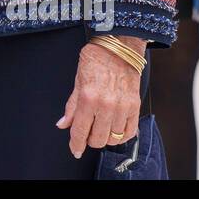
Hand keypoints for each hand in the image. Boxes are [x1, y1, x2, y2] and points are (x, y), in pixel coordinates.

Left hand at [56, 37, 144, 157]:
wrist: (118, 48)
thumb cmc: (96, 60)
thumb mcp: (77, 82)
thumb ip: (71, 106)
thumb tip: (63, 124)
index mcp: (88, 98)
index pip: (80, 131)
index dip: (76, 144)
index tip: (75, 150)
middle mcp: (106, 105)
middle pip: (98, 139)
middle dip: (90, 140)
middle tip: (88, 132)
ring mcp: (122, 107)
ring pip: (114, 139)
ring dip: (106, 138)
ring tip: (101, 128)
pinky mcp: (135, 106)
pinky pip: (130, 132)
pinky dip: (122, 135)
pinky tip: (115, 129)